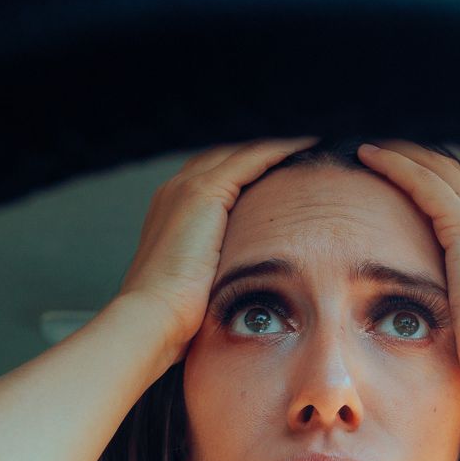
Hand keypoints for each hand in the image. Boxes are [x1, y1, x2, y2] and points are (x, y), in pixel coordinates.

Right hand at [116, 137, 319, 358]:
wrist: (152, 317)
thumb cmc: (173, 314)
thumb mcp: (196, 283)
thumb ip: (214, 268)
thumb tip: (240, 280)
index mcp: (169, 211)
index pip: (213, 175)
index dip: (245, 170)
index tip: (278, 171)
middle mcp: (174, 190)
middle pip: (225, 155)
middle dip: (260, 152)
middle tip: (300, 150)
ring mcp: (186, 188)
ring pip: (240, 151)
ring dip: (274, 146)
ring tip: (308, 143)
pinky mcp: (203, 193)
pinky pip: (251, 158)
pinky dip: (279, 150)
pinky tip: (304, 146)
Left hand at [354, 141, 459, 402]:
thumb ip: (457, 301)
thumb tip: (433, 314)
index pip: (456, 192)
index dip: (423, 174)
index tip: (389, 166)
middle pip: (447, 170)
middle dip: (410, 153)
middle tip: (371, 145)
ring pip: (435, 168)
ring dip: (399, 151)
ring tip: (365, 144)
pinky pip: (424, 183)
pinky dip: (395, 165)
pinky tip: (368, 156)